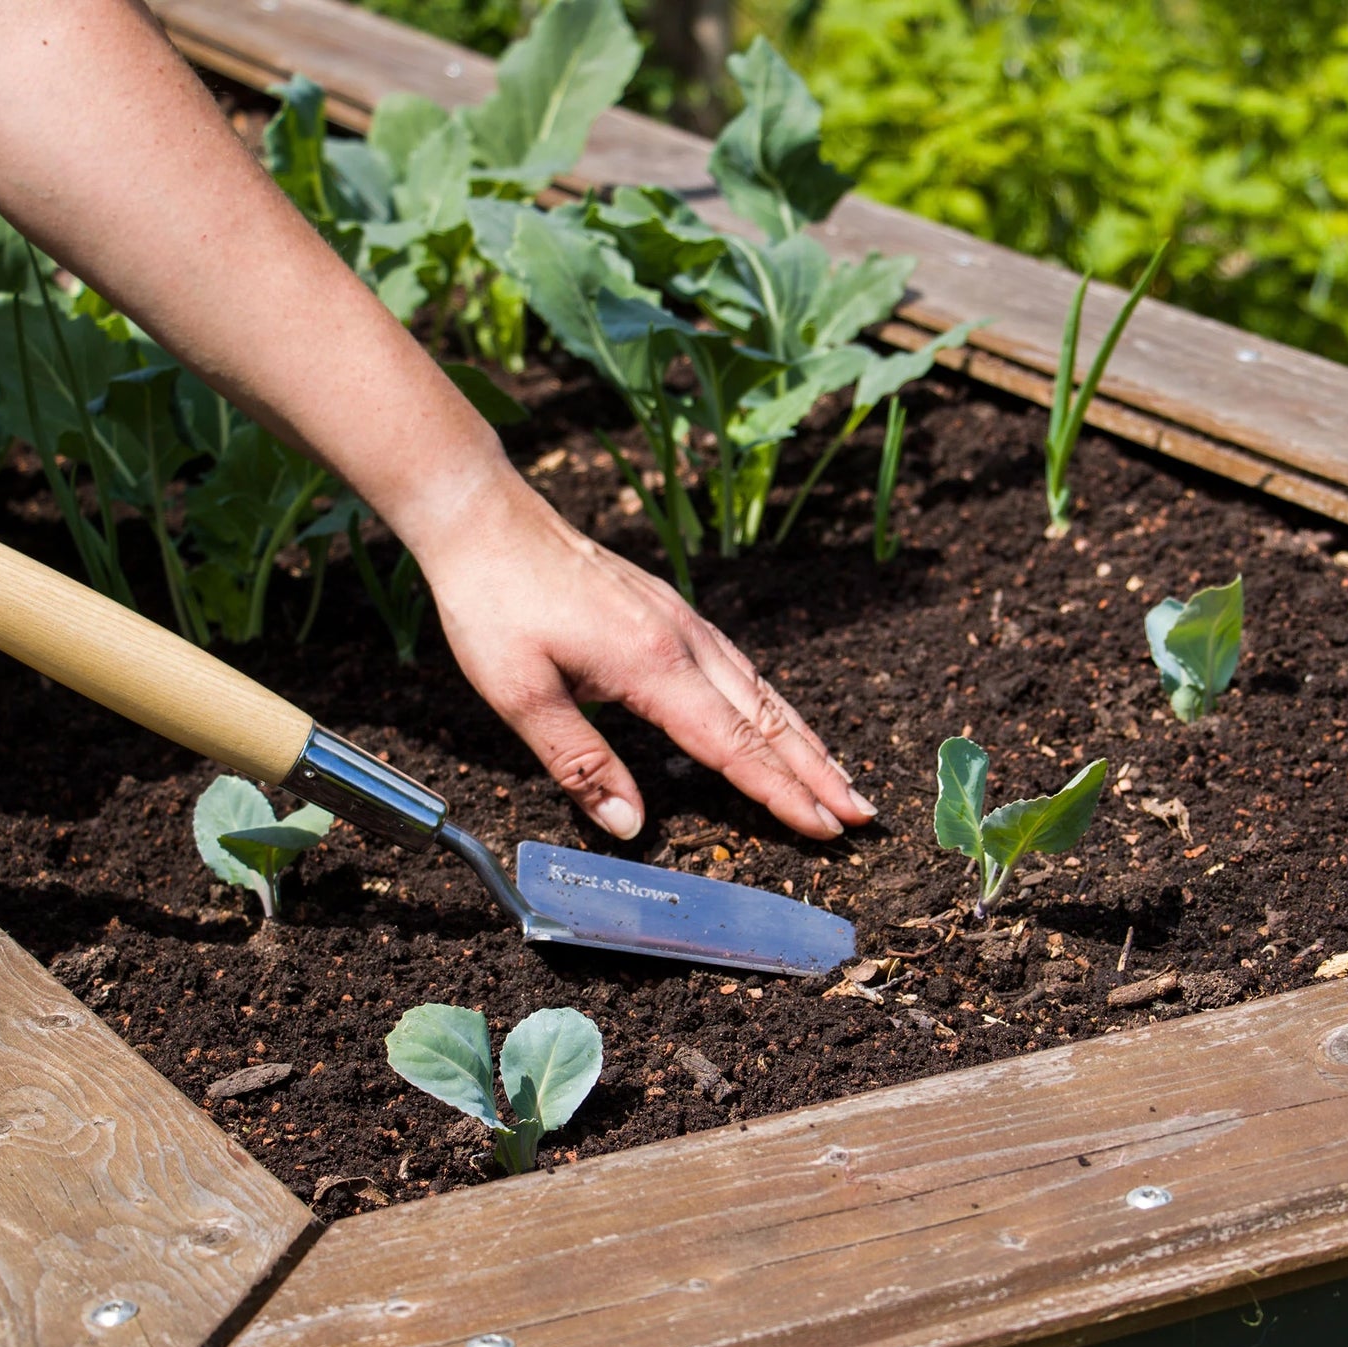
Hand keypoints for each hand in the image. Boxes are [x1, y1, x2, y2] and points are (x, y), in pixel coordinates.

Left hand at [411, 473, 878, 840]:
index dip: (781, 794)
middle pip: (767, 718)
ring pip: (761, 688)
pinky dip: (773, 701)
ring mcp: (681, 619)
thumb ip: (580, 763)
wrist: (484, 517)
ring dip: (805, 737)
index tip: (826, 830)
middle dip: (819, 771)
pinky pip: (739, 664)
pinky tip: (778, 716)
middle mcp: (682, 639)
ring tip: (839, 776)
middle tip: (863, 814)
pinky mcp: (668, 608)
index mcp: (652, 665)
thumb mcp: (520, 694)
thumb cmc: (494, 603)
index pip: (733, 746)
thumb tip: (629, 825)